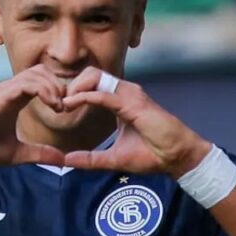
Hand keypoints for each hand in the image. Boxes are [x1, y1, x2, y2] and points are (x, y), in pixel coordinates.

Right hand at [0, 65, 66, 169]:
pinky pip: (27, 84)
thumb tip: (63, 160)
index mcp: (13, 99)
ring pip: (37, 74)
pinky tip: (52, 106)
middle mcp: (8, 90)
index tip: (67, 111)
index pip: (41, 81)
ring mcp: (2, 91)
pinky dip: (45, 91)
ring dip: (54, 88)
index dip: (59, 91)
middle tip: (66, 108)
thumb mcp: (16, 154)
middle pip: (42, 71)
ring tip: (60, 108)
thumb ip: (39, 154)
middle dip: (60, 85)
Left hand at [61, 67, 211, 178]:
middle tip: (59, 104)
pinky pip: (103, 94)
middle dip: (70, 85)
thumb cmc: (152, 155)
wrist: (177, 158)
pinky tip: (71, 104)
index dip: (73, 91)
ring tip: (63, 104)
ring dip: (74, 88)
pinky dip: (84, 96)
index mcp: (120, 101)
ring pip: (94, 77)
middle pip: (90, 74)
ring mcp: (130, 95)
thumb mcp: (113, 158)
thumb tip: (66, 161)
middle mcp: (124, 93)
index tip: (59, 106)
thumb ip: (89, 158)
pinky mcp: (133, 103)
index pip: (92, 84)